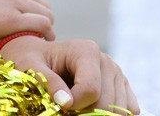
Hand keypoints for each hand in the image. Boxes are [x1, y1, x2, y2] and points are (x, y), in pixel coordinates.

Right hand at [0, 0, 54, 44]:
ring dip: (41, 31)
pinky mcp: (8, 18)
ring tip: (29, 48)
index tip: (20, 27)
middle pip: (40, 2)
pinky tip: (31, 48)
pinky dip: (41, 37)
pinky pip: (41, 26)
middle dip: (37, 21)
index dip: (27, 10)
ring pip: (45, 14)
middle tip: (27, 42)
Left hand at [2, 36, 139, 113]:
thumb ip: (48, 82)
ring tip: (76, 107)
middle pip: (106, 103)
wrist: (38, 57)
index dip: (76, 106)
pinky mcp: (121, 87)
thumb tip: (67, 102)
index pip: (91, 89)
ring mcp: (116, 74)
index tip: (60, 106)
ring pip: (118, 110)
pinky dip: (112, 115)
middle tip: (67, 109)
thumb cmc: (31, 60)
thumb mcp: (32, 68)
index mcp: (87, 50)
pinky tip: (91, 109)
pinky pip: (127, 111)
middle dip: (86, 114)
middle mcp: (105, 60)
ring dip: (97, 115)